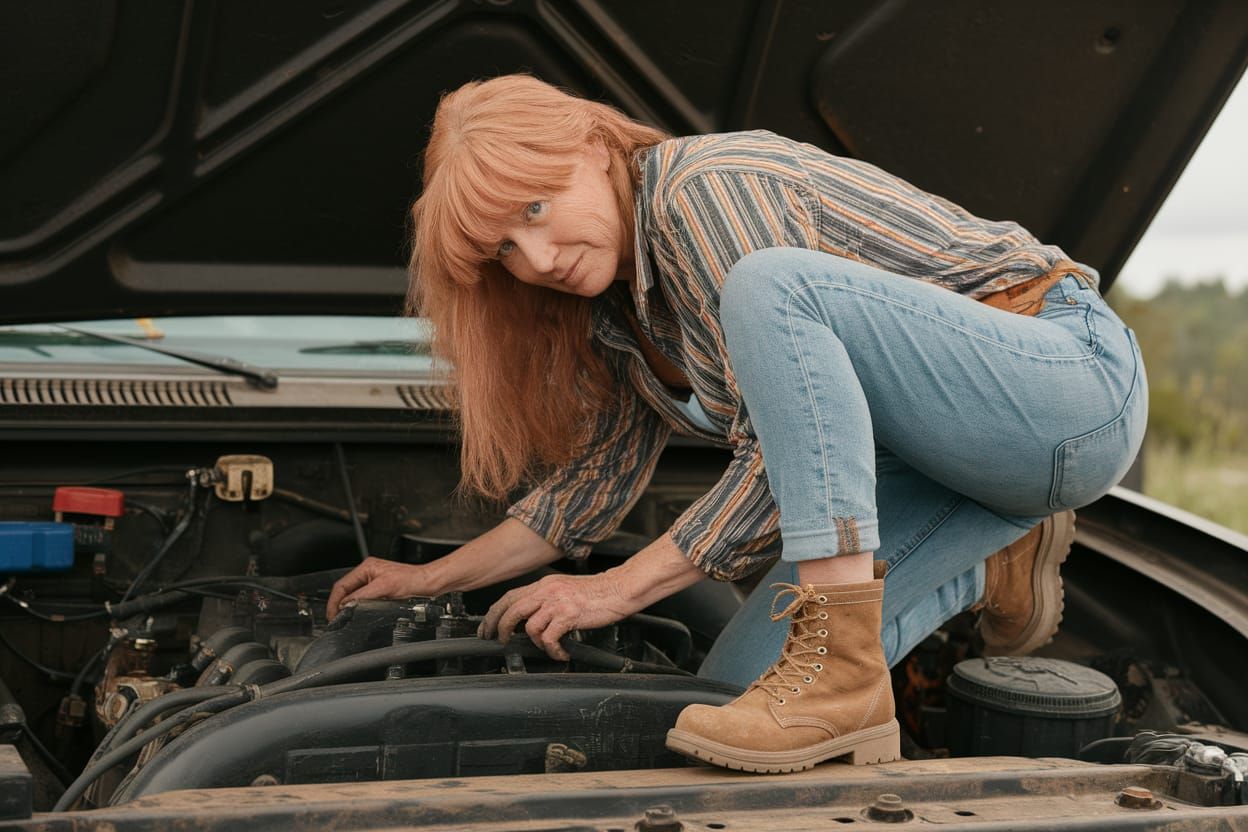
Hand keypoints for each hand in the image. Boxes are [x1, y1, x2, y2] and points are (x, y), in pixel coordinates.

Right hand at [327, 557, 435, 618]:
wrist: (429, 584)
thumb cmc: (413, 580)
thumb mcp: (384, 588)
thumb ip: (362, 596)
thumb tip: (346, 605)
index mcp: (367, 567)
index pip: (341, 585)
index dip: (334, 602)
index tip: (332, 615)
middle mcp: (369, 573)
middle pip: (345, 590)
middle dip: (338, 605)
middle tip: (334, 620)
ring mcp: (374, 581)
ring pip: (353, 596)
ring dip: (346, 607)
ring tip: (342, 618)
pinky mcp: (381, 590)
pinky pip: (362, 599)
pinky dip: (357, 607)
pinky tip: (356, 614)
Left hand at [478, 572, 638, 659]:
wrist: (620, 589)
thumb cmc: (598, 593)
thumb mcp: (566, 589)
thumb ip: (548, 599)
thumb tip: (532, 619)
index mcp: (545, 584)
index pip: (510, 597)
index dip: (494, 613)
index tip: (487, 627)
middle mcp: (548, 590)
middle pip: (511, 609)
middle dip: (500, 628)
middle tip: (501, 642)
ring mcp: (557, 602)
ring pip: (530, 627)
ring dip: (536, 643)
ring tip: (549, 648)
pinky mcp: (569, 615)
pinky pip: (549, 638)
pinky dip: (552, 650)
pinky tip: (562, 652)